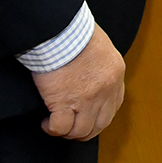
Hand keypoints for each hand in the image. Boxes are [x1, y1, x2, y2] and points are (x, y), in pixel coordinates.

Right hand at [33, 24, 124, 139]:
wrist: (61, 31)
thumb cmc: (75, 32)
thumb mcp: (99, 46)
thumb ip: (99, 64)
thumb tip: (89, 75)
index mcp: (115, 74)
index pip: (114, 105)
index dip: (99, 115)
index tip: (87, 116)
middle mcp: (105, 89)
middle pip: (99, 124)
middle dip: (85, 130)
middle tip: (71, 126)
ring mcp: (86, 99)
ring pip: (81, 131)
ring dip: (68, 131)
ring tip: (56, 125)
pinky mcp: (64, 103)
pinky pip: (60, 128)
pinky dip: (52, 128)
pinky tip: (46, 122)